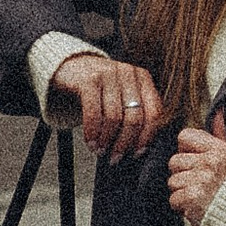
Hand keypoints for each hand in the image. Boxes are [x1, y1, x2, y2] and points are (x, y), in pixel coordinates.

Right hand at [49, 50, 166, 161]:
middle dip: (124, 143)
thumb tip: (139, 149)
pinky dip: (92, 132)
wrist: (71, 66)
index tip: (136, 154)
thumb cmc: (100, 88)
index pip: (154, 113)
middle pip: (134, 118)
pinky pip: (94, 113)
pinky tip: (90, 142)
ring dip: (106, 140)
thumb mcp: (122, 94)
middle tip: (115, 158)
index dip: (146, 137)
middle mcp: (128, 73)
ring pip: (114, 117)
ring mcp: (109, 74)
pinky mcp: (89, 80)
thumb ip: (134, 112)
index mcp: (143, 78)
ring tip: (100, 151)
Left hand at [166, 109, 225, 225]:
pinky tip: (197, 208)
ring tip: (200, 197)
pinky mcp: (193, 198)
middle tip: (199, 185)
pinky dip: (182, 208)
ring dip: (182, 193)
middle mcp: (210, 162)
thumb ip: (221, 135)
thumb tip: (219, 112)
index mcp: (220, 149)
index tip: (196, 163)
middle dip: (183, 175)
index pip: (184, 136)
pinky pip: (174, 199)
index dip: (186, 151)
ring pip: (172, 181)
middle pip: (174, 161)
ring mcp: (201, 180)